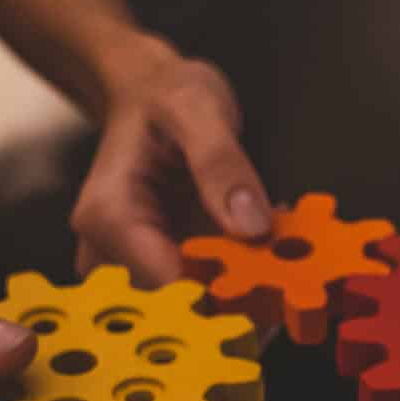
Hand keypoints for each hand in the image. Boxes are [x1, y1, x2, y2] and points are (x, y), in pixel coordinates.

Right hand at [70, 37, 272, 285]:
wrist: (148, 93)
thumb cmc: (165, 95)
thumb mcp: (198, 109)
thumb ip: (221, 164)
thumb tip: (251, 226)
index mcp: (110, 217)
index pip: (166, 286)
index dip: (223, 298)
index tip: (276, 292)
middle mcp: (108, 251)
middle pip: (178, 306)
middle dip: (239, 299)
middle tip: (291, 278)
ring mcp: (129, 265)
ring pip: (193, 307)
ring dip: (243, 292)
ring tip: (279, 261)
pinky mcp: (154, 268)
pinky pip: (200, 291)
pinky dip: (237, 280)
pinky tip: (263, 255)